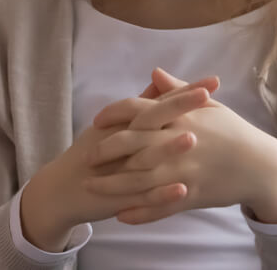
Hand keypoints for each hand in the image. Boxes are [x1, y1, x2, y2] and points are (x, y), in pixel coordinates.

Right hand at [19, 79, 213, 250]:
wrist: (64, 189)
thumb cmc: (93, 153)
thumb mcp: (113, 126)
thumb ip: (140, 105)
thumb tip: (160, 79)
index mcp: (126, 123)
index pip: (158, 102)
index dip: (182, 92)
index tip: (212, 81)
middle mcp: (125, 142)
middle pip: (153, 120)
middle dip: (179, 107)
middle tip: (206, 95)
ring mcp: (123, 170)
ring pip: (148, 158)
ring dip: (169, 148)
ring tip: (193, 139)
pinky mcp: (121, 197)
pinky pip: (144, 197)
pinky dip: (162, 195)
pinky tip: (182, 191)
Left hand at [88, 68, 276, 225]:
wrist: (261, 165)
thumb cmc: (234, 132)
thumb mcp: (208, 106)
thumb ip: (176, 91)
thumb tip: (154, 72)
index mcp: (181, 116)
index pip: (138, 109)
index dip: (114, 113)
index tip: (98, 119)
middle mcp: (178, 142)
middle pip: (132, 144)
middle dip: (106, 150)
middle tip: (87, 156)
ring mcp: (184, 171)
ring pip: (140, 179)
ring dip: (113, 185)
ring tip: (92, 188)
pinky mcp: (191, 197)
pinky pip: (160, 207)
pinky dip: (140, 212)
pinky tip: (121, 215)